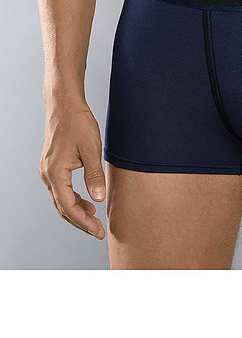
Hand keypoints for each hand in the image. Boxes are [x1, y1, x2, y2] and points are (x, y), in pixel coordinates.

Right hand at [39, 104, 105, 238]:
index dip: (83, 222)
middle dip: (80, 221)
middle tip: (98, 231)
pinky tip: (87, 201)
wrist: (64, 105)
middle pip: (62, 207)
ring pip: (61, 200)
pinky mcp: (52, 166)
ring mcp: (48, 170)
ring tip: (95, 219)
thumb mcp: (92, 149)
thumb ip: (94, 175)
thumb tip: (98, 199)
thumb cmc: (78, 123)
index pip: (68, 206)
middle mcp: (47, 174)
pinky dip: (73, 199)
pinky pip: (61, 189)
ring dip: (77, 211)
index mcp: (55, 172)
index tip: (98, 231)